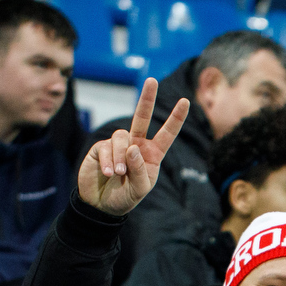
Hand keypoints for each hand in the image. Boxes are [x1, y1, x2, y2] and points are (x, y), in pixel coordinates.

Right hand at [77, 77, 189, 216]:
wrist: (101, 205)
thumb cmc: (125, 198)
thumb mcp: (139, 189)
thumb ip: (139, 169)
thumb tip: (133, 146)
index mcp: (152, 154)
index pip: (166, 134)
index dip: (176, 118)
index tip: (186, 101)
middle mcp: (136, 145)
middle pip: (142, 118)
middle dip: (147, 99)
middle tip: (152, 80)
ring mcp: (118, 145)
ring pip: (122, 137)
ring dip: (120, 157)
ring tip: (118, 174)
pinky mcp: (100, 147)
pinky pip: (106, 147)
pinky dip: (108, 161)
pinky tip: (108, 173)